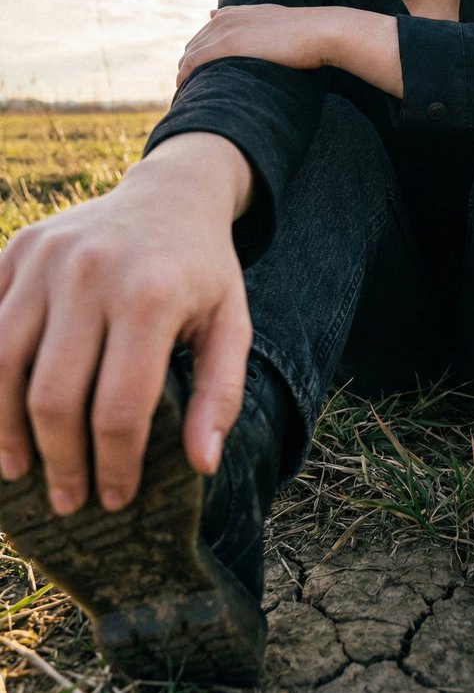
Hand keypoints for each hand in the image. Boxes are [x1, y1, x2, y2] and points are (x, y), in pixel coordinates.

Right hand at [0, 134, 253, 515]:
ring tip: (21, 470)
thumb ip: (219, 393)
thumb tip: (202, 464)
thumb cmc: (203, 270)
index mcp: (149, 297)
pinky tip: (0, 413)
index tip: (116, 498)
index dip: (114, 466)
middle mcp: (90, 274)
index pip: (118, 409)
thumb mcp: (232, 324)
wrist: (172, 193)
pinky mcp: (18, 249)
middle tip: (69, 499)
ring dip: (5, 431)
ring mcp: (46, 259)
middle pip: (54, 398)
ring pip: (1, 366)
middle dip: (59, 462)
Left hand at [178, 4, 404, 97]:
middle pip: (194, 44)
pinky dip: (186, 75)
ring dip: (184, 74)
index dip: (199, 53)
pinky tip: (184, 89)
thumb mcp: (278, 23)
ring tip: (184, 94)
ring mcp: (226, 29)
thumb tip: (255, 31)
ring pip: (190, 53)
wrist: (320, 31)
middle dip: (188, 66)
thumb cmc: (306, 33)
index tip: (197, 73)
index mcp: (236, 13)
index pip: (205, 34)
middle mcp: (226, 18)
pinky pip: (195, 62)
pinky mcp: (229, 44)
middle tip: (187, 89)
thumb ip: (259, 25)